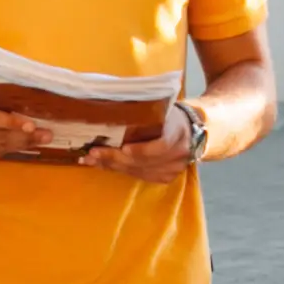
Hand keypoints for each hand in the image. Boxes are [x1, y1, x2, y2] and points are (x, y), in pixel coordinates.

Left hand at [84, 103, 201, 182]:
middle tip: (93, 153)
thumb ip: (145, 112)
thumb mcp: (163, 109)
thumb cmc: (171, 116)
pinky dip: (120, 171)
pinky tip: (104, 165)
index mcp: (178, 133)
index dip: (142, 150)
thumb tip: (111, 106)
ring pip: (138, 171)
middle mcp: (177, 155)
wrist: (191, 131)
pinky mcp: (165, 178)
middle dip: (115, 158)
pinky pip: (139, 176)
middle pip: (143, 161)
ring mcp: (173, 169)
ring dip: (112, 166)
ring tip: (91, 160)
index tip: (123, 148)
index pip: (161, 146)